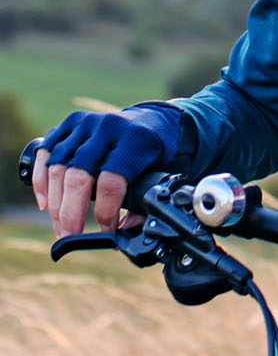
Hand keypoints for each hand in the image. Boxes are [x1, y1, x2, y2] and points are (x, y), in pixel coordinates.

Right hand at [32, 107, 182, 237]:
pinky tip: (45, 203)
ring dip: (55, 204)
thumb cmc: (154, 151)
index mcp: (135, 140)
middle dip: (71, 214)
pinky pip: (45, 155)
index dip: (106, 214)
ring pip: (58, 169)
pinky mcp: (68, 124)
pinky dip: (41, 182)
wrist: (153, 119)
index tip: (106, 234)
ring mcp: (86, 123)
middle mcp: (108, 128)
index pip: (111, 182)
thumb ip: (142, 202)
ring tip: (60, 227)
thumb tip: (123, 233)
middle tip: (70, 237)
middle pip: (79, 177)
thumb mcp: (159, 171)